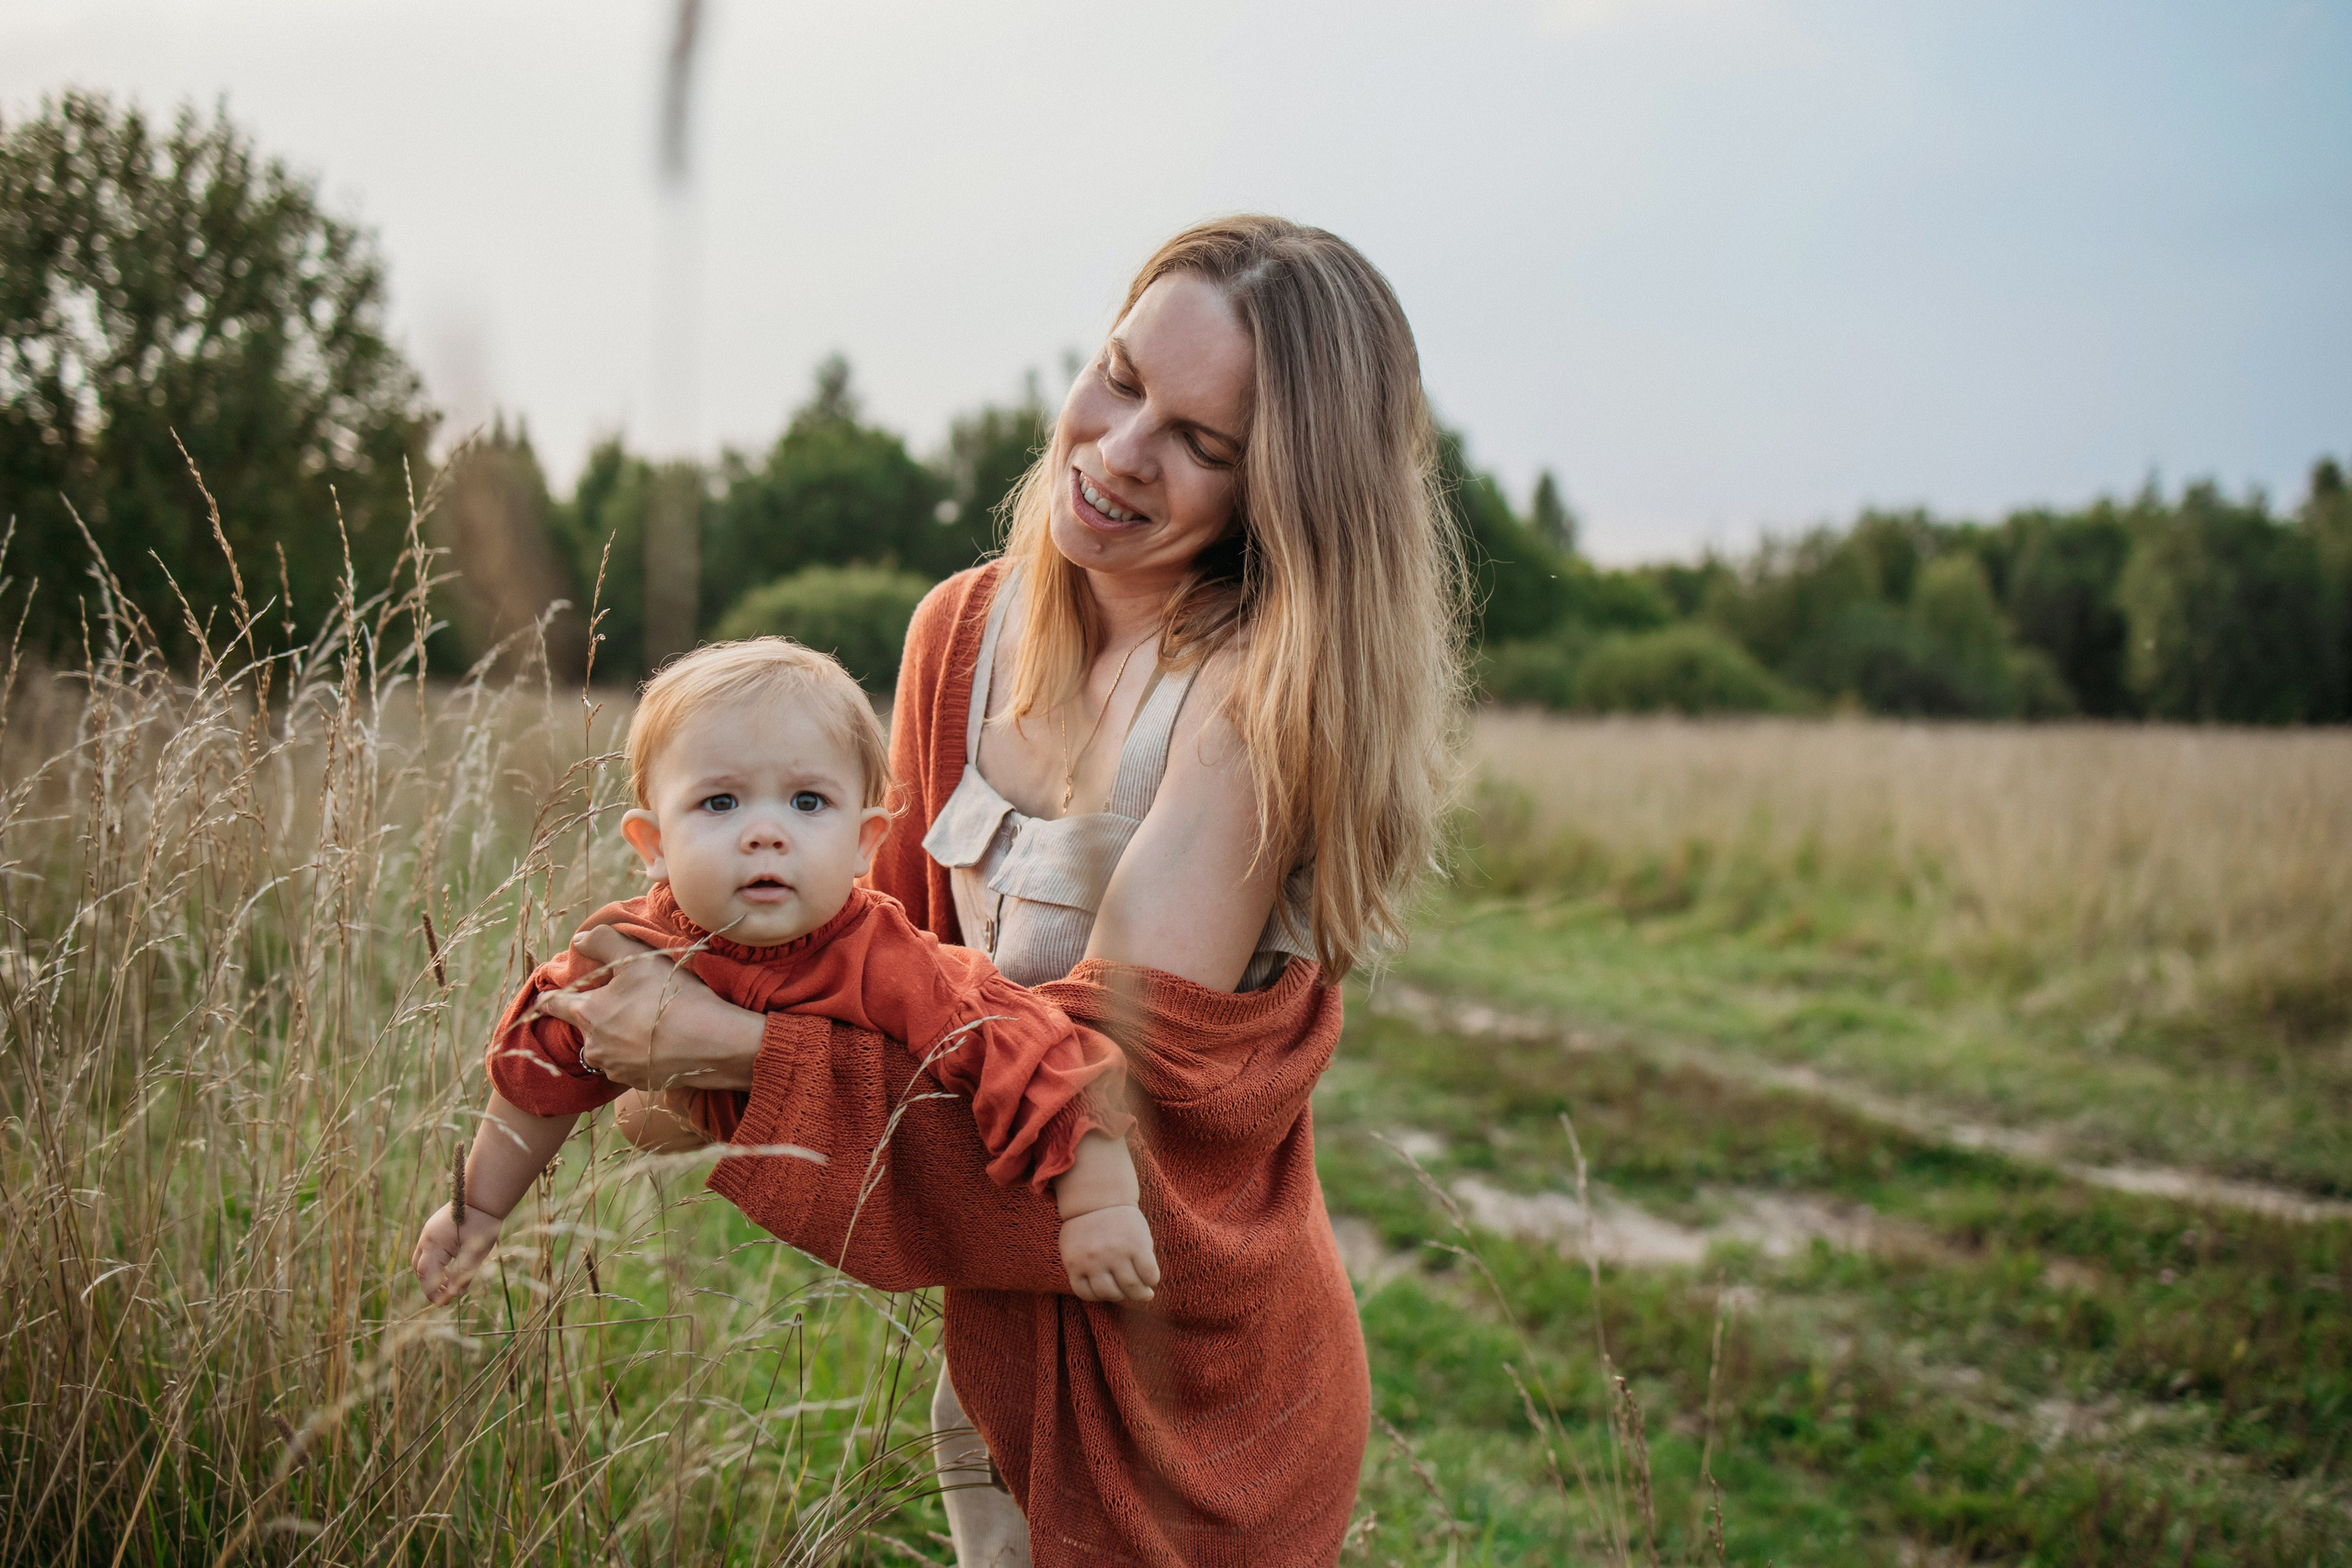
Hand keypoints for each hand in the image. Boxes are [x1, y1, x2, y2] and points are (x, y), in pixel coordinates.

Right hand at [413, 1200, 503, 1304]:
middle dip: (430, 1285)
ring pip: (423, 1260)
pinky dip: (437, 1264)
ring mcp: (429, 1232)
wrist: (485, 1197)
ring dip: (433, 1275)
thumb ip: (462, 1274)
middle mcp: (427, 1238)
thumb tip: (454, 1294)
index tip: (443, 1304)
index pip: (426, 1274)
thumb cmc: (482, 1223)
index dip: (433, 1291)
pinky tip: (452, 1271)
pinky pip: (430, 1251)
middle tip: (444, 1299)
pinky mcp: (435, 1229)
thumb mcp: (475, 1252)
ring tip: (449, 1286)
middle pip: (420, 1268)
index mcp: (434, 1243)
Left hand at [536, 925, 765, 1092]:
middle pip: (584, 1029)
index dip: (549, 998)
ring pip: (607, 1050)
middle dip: (596, 1017)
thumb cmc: (670, 997)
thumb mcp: (637, 958)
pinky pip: (630, 1066)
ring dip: (617, 1038)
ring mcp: (616, 1069)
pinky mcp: (639, 1083)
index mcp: (588, 1014)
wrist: (711, 1043)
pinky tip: (660, 1043)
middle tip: (621, 1004)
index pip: (553, 1005)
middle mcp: (595, 1046)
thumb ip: (602, 942)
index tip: (546, 998)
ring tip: (644, 1024)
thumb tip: (578, 940)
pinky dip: (638, 1055)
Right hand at [1059, 1204, 1159, 1302]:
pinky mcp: (1073, 1265)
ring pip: (1107, 1293)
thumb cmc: (1121, 1221)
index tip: (1150, 1281)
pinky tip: (1101, 1289)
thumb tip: (1145, 1286)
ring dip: (1118, 1296)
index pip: (1150, 1276)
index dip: (1152, 1281)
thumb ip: (1145, 1258)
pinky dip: (1095, 1296)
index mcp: (1134, 1244)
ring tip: (1120, 1290)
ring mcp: (1091, 1260)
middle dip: (1139, 1294)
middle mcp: (1113, 1253)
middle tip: (1140, 1293)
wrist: (1092, 1202)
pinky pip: (1083, 1292)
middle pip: (1130, 1288)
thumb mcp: (1141, 1233)